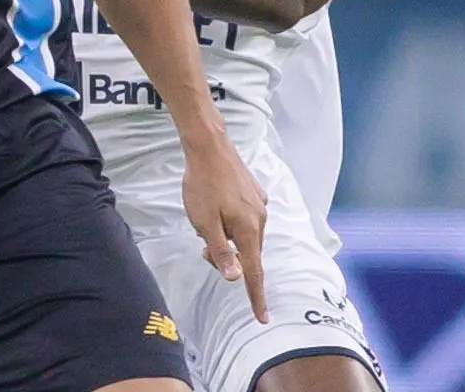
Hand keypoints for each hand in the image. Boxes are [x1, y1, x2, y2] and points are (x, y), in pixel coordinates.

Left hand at [180, 125, 267, 322]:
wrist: (209, 147)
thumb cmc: (203, 185)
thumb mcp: (204, 222)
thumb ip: (221, 251)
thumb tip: (235, 277)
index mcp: (248, 230)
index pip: (253, 272)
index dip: (255, 296)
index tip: (262, 317)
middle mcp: (260, 219)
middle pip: (246, 253)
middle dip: (226, 254)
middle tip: (202, 241)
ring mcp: (259, 205)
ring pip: (244, 235)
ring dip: (226, 235)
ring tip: (206, 216)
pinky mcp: (255, 193)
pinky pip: (244, 218)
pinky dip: (230, 221)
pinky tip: (216, 204)